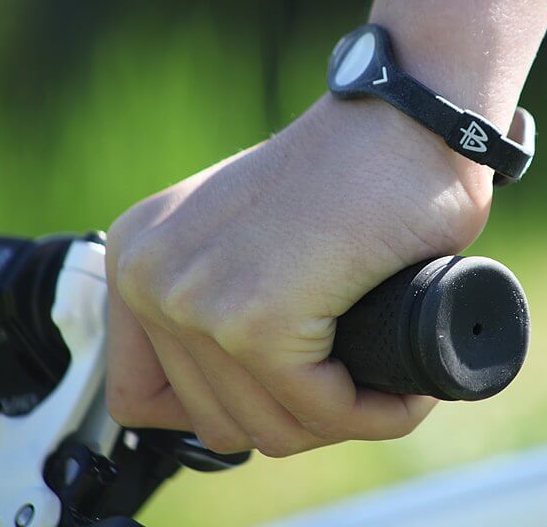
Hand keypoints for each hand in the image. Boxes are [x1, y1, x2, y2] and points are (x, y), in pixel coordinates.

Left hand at [103, 95, 491, 456]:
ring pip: (269, 430)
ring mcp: (195, 300)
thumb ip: (226, 293)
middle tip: (360, 383)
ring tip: (389, 384)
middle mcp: (149, 276)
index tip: (292, 392)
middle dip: (299, 418)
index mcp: (138, 256)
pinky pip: (318, 412)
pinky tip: (404, 388)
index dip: (229, 408)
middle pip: (216, 422)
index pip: (145, 397)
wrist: (408, 116)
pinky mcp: (256, 321)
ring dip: (341, 419)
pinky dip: (373, 413)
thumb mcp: (254, 236)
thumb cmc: (357, 170)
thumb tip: (250, 400)